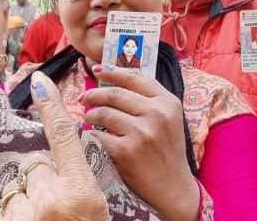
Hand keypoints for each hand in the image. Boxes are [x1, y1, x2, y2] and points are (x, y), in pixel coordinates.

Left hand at [0, 71, 108, 220]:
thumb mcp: (95, 210)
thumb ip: (79, 184)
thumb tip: (58, 164)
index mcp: (81, 194)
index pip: (64, 138)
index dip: (51, 107)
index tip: (40, 80)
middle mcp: (51, 200)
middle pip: (36, 165)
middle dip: (41, 181)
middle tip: (55, 208)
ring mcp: (23, 215)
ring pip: (16, 187)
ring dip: (24, 202)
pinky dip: (7, 216)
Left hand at [80, 65, 198, 220]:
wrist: (172, 187)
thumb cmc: (166, 150)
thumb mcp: (168, 119)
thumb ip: (147, 99)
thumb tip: (112, 79)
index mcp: (168, 102)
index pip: (135, 77)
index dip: (113, 71)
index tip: (97, 69)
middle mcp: (157, 114)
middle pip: (114, 93)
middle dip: (94, 93)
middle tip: (85, 98)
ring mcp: (142, 133)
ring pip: (103, 112)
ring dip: (90, 113)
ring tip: (88, 117)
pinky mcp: (126, 151)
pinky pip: (98, 134)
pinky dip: (90, 134)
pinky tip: (91, 135)